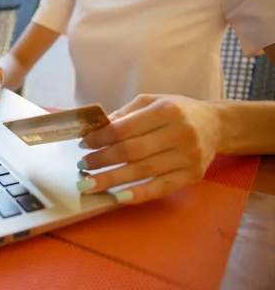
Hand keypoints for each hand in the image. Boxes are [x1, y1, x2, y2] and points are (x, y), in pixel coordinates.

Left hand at [77, 94, 221, 204]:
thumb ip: (125, 114)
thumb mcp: (152, 102)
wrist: (216, 125)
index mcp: (166, 110)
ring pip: (143, 171)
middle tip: (82, 166)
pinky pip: (162, 188)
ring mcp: (188, 156)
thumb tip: (96, 129)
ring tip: (90, 183)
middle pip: (132, 151)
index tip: (84, 144)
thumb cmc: (177, 112)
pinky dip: (139, 194)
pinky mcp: (193, 175)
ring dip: (112, 179)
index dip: (101, 138)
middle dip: (102, 160)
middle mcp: (179, 133)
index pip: (125, 128)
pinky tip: (119, 197)